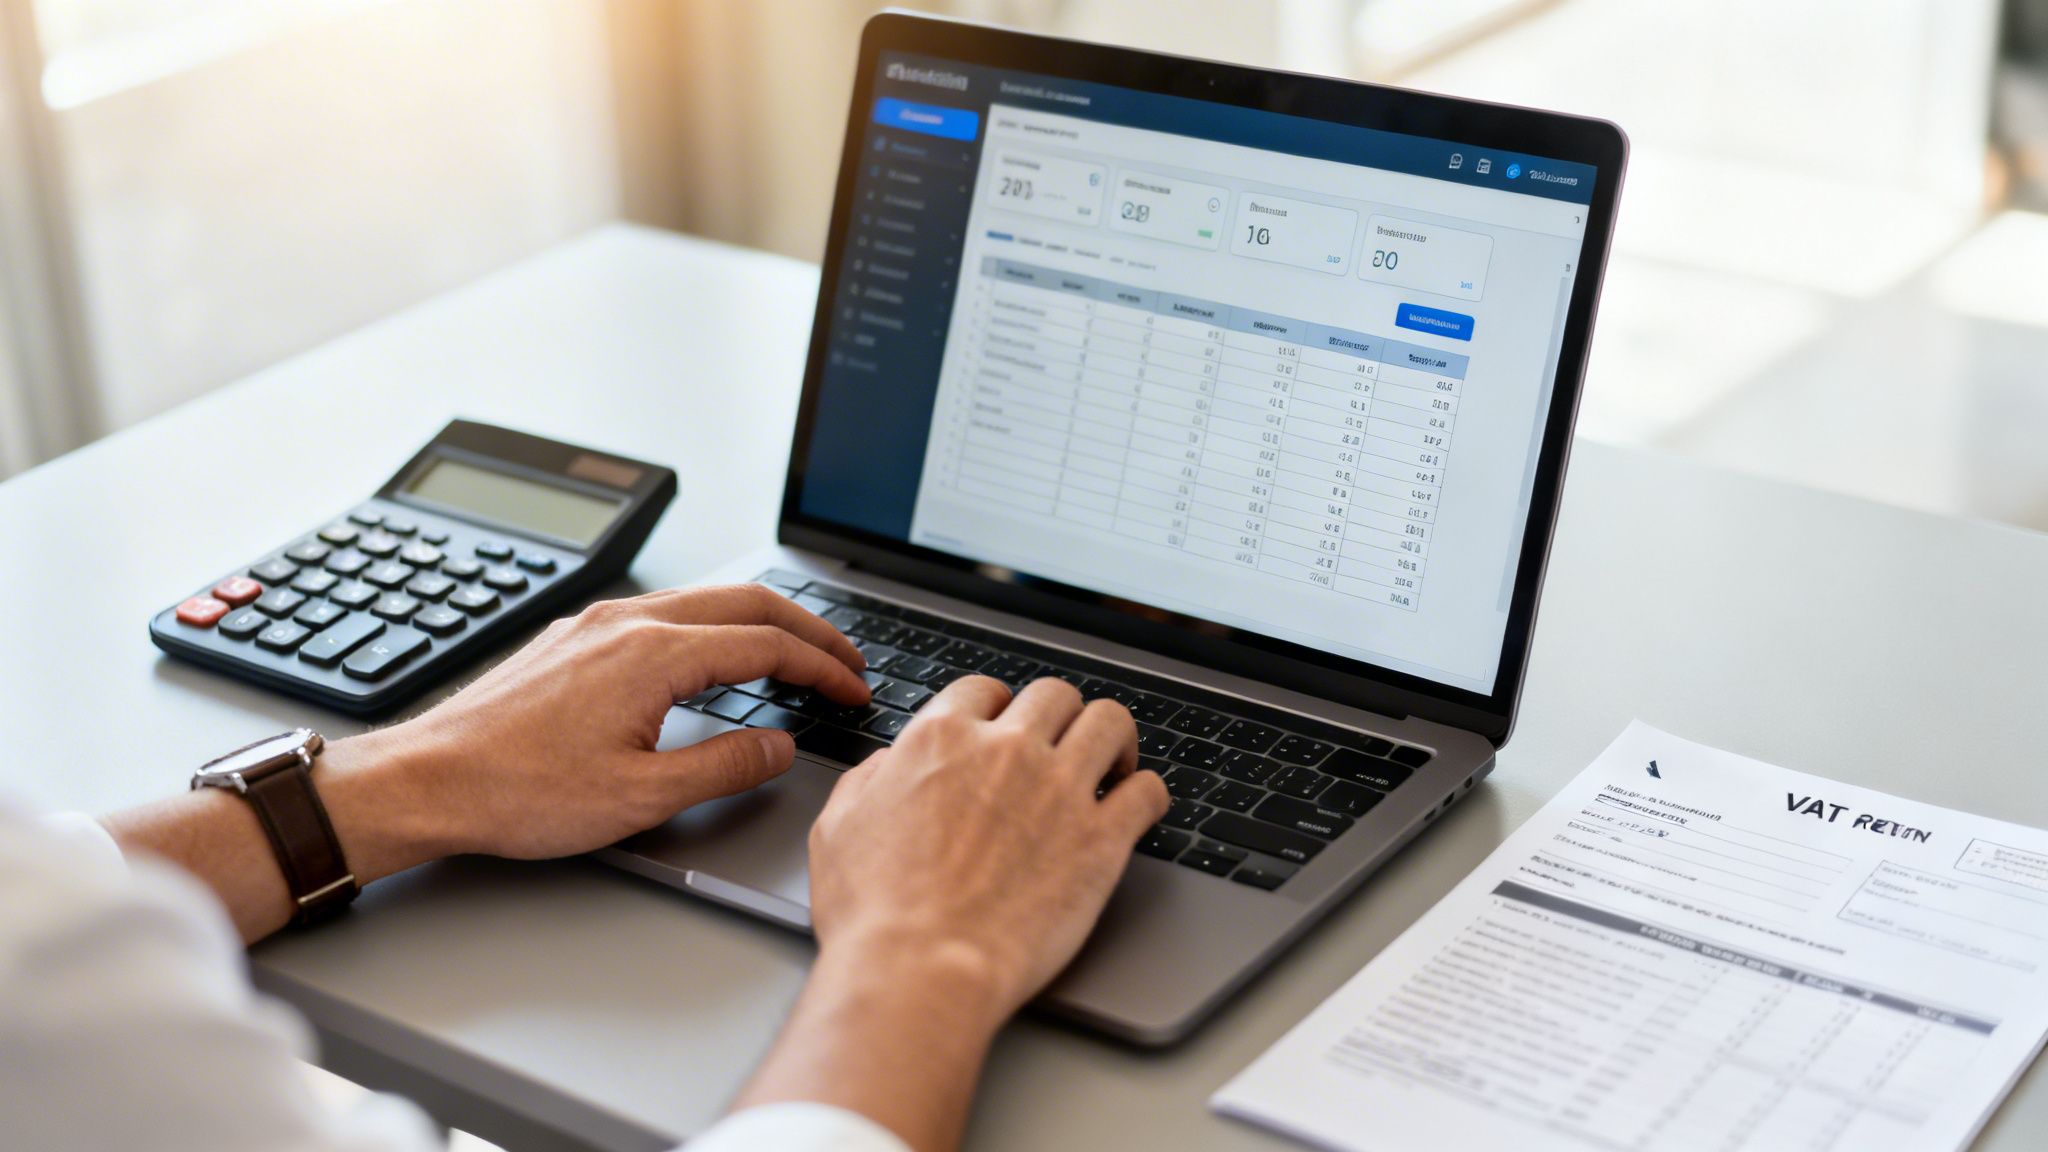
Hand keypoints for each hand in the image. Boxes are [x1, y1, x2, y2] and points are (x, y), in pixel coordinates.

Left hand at [322, 585, 870, 866]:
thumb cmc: (517, 792)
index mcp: (652, 653)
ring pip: (704, 600)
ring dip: (760, 622)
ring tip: (794, 655)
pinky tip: (717, 657)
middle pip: (745, 600)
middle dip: (807, 628)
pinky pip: (665, 613)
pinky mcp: (573, 639)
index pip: (767, 643)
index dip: (822, 666)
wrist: (426, 781)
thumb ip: (723, 767)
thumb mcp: (640, 797)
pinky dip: (714, 627)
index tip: (853, 688)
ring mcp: (595, 623)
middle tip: (845, 660)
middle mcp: (625, 621)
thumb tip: (776, 748)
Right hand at [806, 676, 1169, 1024]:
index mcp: (941, 740)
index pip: (984, 690)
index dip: (995, 709)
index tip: (1003, 730)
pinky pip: (1148, 791)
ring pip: (1110, 722)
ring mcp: (1060, 791)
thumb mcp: (838, 829)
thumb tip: (889, 766)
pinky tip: (1138, 807)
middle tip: (1061, 745)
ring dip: (1113, 738)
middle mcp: (1007, 751)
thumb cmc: (873, 914)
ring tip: (1112, 763)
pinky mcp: (1101, 841)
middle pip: (1054, 695)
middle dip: (1058, 716)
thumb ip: (868, 781)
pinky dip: (1148, 793)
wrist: (919, 970)